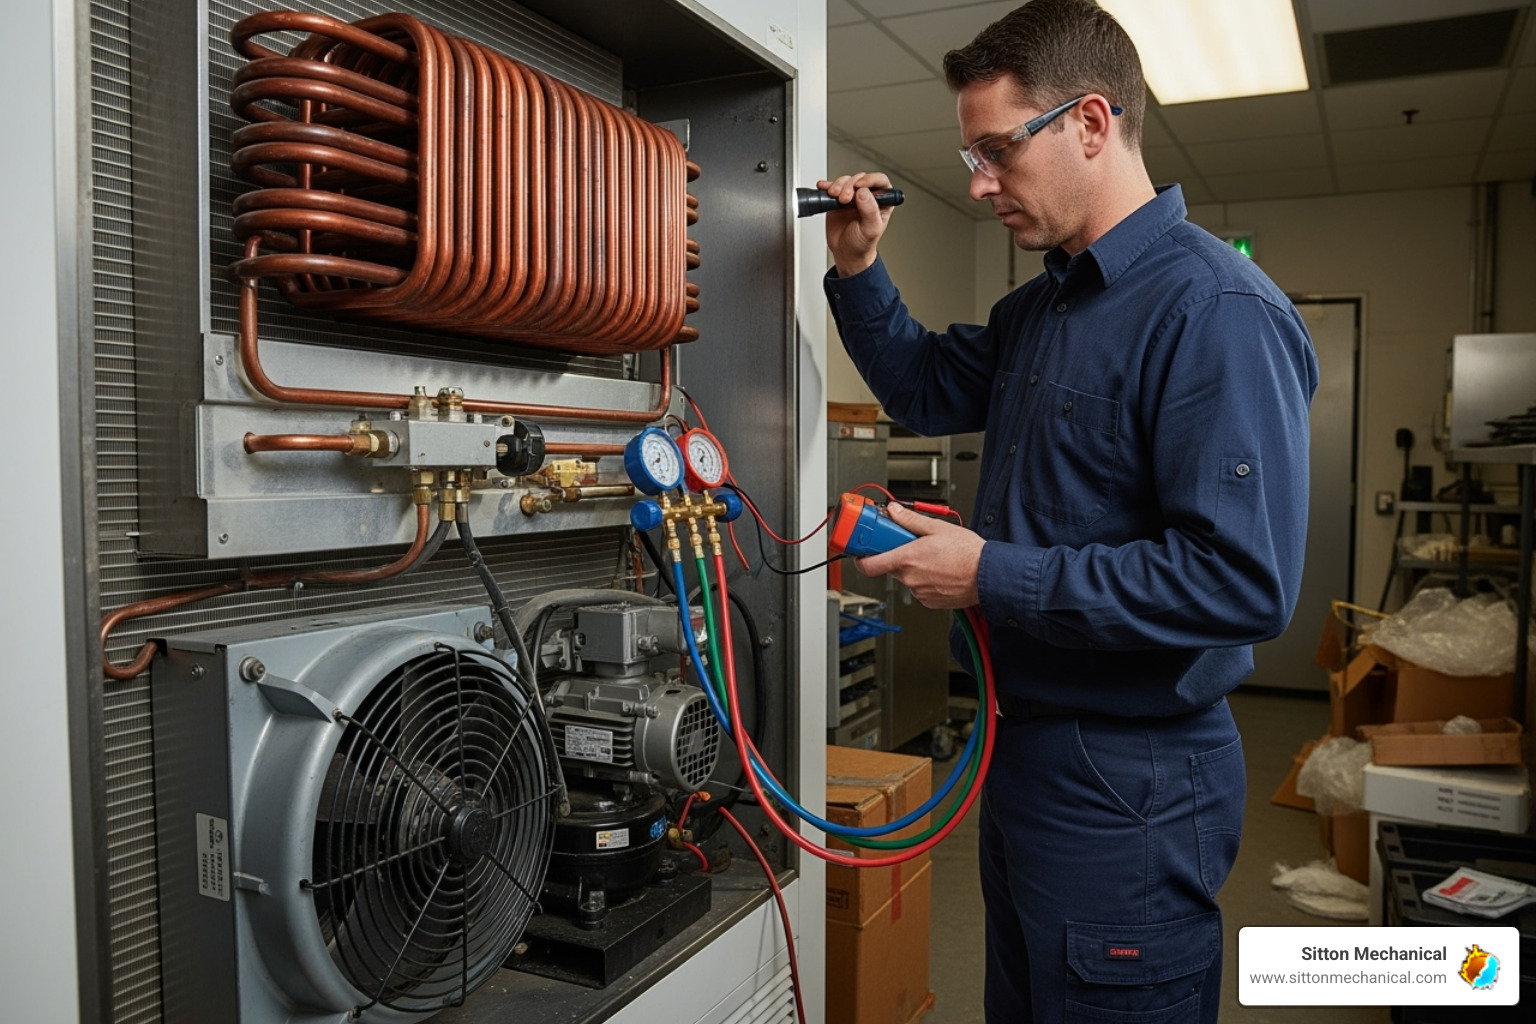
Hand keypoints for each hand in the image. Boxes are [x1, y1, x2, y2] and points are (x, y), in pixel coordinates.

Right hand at [816, 171, 895, 277]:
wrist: (846, 253)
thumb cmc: (862, 244)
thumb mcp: (870, 230)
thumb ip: (870, 211)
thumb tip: (864, 192)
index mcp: (882, 202)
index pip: (880, 181)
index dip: (870, 180)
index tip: (859, 186)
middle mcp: (867, 197)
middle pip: (859, 179)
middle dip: (850, 185)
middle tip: (844, 198)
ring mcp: (852, 197)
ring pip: (845, 181)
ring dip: (838, 185)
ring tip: (834, 196)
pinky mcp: (838, 200)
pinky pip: (832, 187)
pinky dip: (827, 186)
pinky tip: (824, 188)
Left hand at [854, 503, 982, 608]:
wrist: (988, 575)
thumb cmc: (968, 553)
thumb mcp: (937, 527)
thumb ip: (909, 520)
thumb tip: (893, 512)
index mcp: (907, 559)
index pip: (868, 565)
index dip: (862, 557)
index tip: (862, 549)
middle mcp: (910, 579)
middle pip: (890, 566)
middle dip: (896, 554)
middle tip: (911, 544)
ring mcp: (919, 592)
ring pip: (906, 577)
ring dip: (913, 567)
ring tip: (934, 557)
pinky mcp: (929, 601)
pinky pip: (919, 588)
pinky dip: (925, 579)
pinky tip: (940, 570)